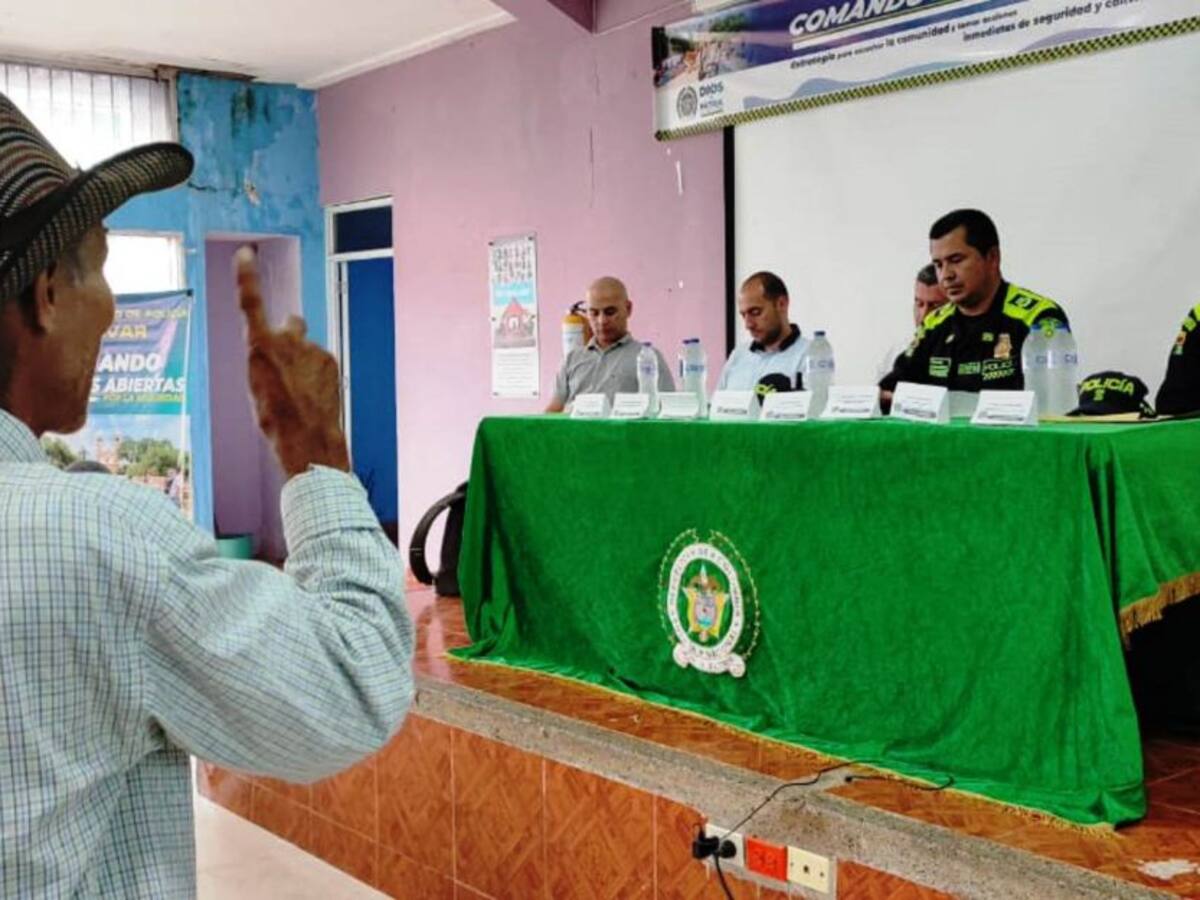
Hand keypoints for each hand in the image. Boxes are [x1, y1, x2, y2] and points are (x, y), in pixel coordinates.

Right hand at [237, 246, 349, 476]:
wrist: (306, 438)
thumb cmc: (275, 417)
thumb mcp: (257, 385)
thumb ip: (267, 357)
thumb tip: (282, 346)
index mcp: (259, 346)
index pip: (251, 302)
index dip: (247, 277)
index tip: (246, 254)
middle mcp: (286, 340)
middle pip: (291, 324)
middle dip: (290, 333)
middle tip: (289, 359)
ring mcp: (311, 348)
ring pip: (307, 348)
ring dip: (305, 362)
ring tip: (301, 393)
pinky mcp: (330, 358)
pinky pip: (321, 361)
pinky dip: (318, 373)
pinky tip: (315, 396)